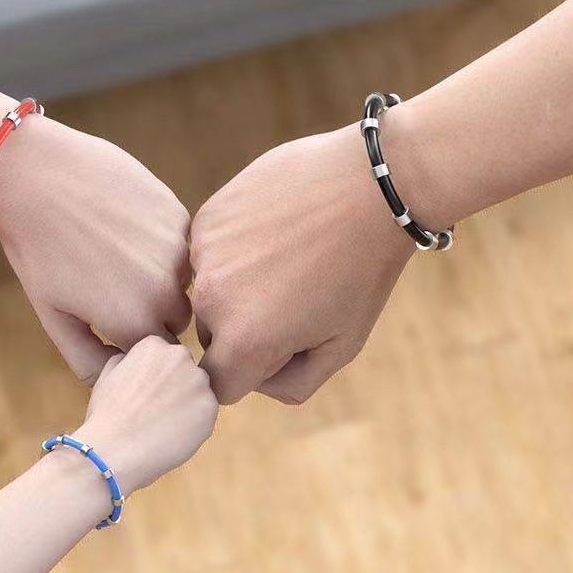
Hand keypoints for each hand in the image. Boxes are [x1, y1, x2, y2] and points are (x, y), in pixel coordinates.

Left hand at [0, 114, 191, 383]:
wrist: (35, 174)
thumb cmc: (36, 249)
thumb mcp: (53, 315)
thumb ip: (88, 359)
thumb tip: (118, 381)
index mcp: (135, 323)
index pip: (155, 354)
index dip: (131, 340)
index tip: (105, 320)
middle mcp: (167, 291)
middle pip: (176, 321)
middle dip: (151, 311)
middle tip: (110, 285)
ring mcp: (178, 251)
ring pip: (184, 283)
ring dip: (161, 277)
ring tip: (115, 254)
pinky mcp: (181, 216)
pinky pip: (183, 246)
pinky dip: (161, 245)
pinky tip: (124, 227)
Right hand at [72, 336, 217, 497]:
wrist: (115, 450)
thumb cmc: (106, 416)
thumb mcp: (107, 375)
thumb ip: (127, 360)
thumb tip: (135, 360)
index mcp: (154, 345)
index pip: (166, 357)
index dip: (157, 378)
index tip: (146, 394)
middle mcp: (180, 355)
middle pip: (186, 371)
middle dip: (176, 387)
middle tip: (157, 411)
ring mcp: (199, 381)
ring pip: (198, 392)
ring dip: (188, 405)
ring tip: (165, 425)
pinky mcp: (211, 407)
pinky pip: (207, 414)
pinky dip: (196, 425)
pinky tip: (175, 435)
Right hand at [191, 126, 412, 403]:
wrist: (369, 187)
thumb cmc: (362, 272)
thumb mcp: (342, 347)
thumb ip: (292, 384)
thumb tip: (255, 379)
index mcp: (244, 341)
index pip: (221, 386)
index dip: (257, 371)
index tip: (288, 343)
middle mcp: (209, 300)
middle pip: (213, 337)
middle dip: (246, 329)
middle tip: (296, 293)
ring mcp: (203, 254)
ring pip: (209, 292)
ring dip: (239, 286)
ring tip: (289, 257)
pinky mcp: (206, 217)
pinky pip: (209, 253)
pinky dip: (235, 250)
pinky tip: (276, 230)